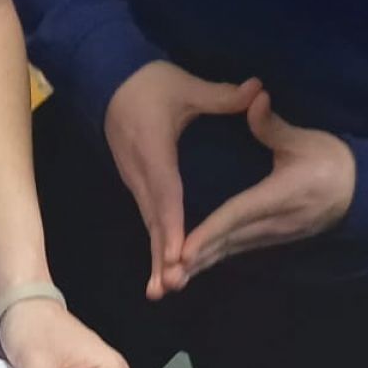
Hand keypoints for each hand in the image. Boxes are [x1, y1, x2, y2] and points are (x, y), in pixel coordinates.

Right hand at [104, 62, 263, 298]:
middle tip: (169, 287)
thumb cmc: (149, 82)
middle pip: (153, 219)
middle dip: (161, 255)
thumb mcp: (185, 86)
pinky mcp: (136, 182)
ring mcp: (135, 179)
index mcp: (154, 150)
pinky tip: (164, 266)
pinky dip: (157, 242)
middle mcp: (140, 172)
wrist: (108, 79)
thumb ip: (222, 95)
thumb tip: (259, 90)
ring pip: (149, 223)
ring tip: (162, 289)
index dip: (172, 225)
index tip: (178, 255)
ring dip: (155, 256)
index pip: (165, 193)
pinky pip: (149, 217)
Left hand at [171, 93, 354, 286]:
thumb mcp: (305, 139)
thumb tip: (254, 97)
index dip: (210, 232)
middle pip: (228, 243)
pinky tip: (192, 266)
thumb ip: (273, 125)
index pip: (237, 214)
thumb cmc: (332, 160)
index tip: (184, 249)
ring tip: (170, 280)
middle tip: (166, 278)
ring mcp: (274, 235)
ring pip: (230, 251)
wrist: (361, 192)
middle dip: (197, 260)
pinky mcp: (271, 239)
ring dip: (201, 265)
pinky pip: (236, 250)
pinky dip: (213, 259)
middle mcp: (274, 222)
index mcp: (280, 195)